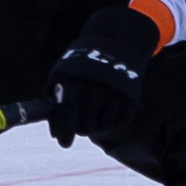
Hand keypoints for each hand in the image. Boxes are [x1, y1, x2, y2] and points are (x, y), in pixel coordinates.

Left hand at [46, 3, 160, 148]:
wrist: (117, 42)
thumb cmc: (81, 65)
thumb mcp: (62, 73)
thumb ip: (54, 103)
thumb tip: (56, 136)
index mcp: (75, 77)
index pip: (67, 111)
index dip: (64, 130)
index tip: (64, 143)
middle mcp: (96, 84)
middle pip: (85, 124)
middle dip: (80, 129)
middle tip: (80, 126)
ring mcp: (115, 90)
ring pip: (102, 125)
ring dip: (95, 125)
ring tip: (93, 114)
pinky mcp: (131, 96)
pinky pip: (118, 121)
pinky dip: (110, 121)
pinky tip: (107, 109)